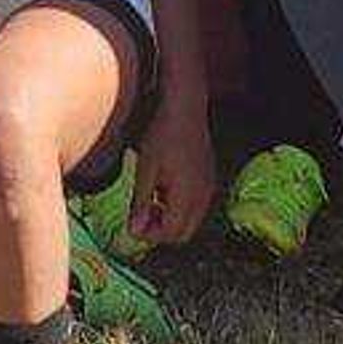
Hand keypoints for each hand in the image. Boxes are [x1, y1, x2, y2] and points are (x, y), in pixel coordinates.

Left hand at [129, 91, 218, 250]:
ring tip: (151, 200)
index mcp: (187, 195)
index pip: (171, 233)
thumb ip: (140, 203)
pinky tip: (164, 189)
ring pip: (191, 221)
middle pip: (183, 234)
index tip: (133, 224)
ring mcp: (209, 188)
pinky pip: (197, 206)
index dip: (150, 235)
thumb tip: (134, 231)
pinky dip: (180, 208)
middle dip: (160, 231)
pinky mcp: (209, 179)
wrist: (184, 108)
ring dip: (170, 220)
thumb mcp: (145, 170)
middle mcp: (203, 196)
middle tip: (141, 216)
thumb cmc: (161, 135)